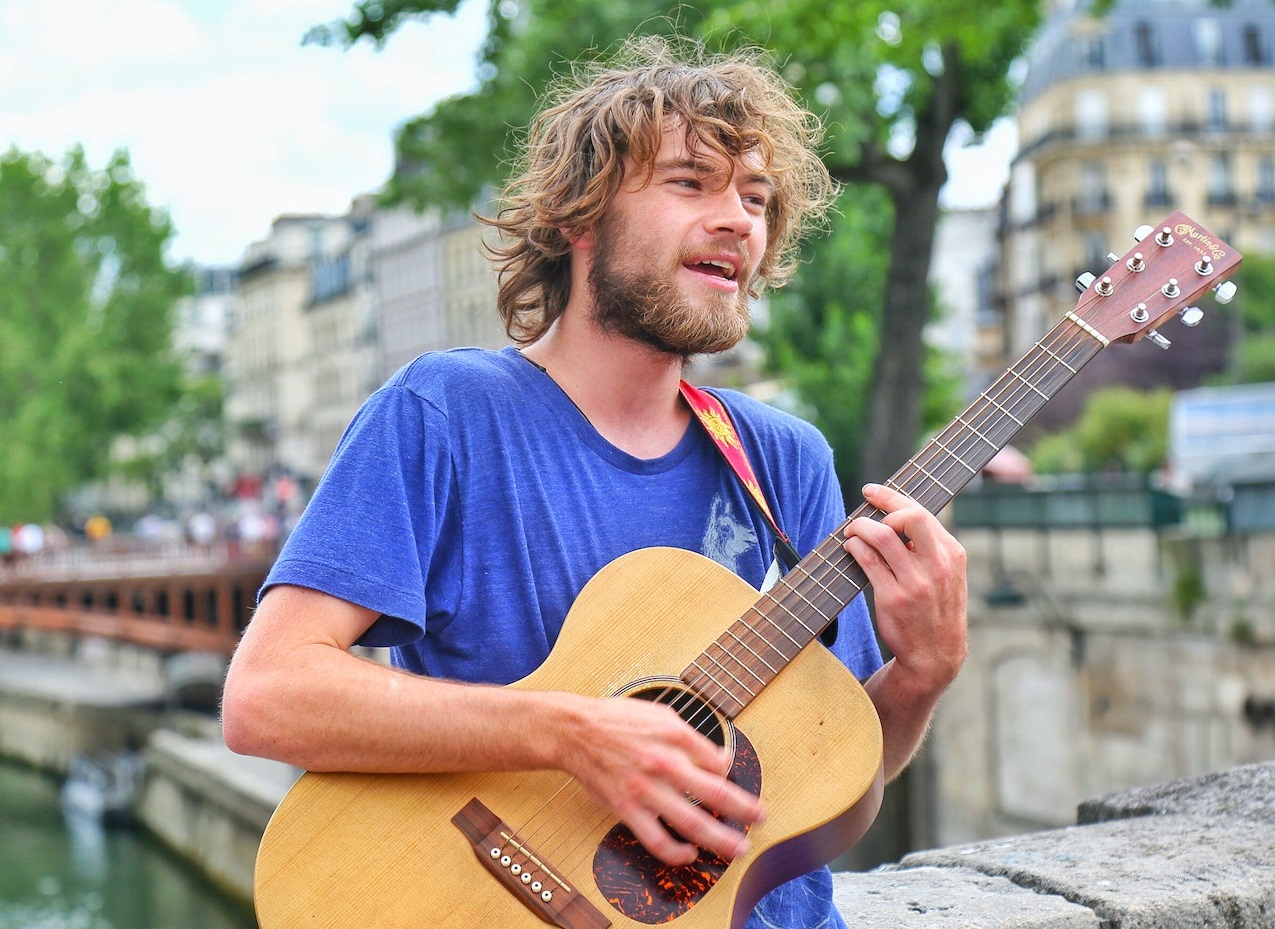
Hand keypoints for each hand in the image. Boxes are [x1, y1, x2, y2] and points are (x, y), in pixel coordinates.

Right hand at [556, 693, 763, 865]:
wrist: (576, 732)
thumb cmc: (618, 720)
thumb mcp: (662, 714)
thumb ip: (692, 738)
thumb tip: (720, 759)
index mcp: (675, 737)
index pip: (717, 763)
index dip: (731, 777)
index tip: (736, 787)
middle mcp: (665, 764)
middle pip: (715, 795)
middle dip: (744, 811)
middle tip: (760, 819)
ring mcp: (647, 790)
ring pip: (692, 824)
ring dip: (721, 839)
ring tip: (738, 849)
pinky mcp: (628, 810)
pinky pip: (657, 841)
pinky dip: (677, 853)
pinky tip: (690, 853)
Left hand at [843, 483, 967, 697]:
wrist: (935, 655)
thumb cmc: (935, 609)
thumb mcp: (947, 575)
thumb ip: (929, 546)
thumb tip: (895, 515)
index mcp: (952, 554)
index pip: (922, 513)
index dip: (892, 498)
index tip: (873, 491)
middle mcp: (937, 565)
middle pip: (909, 516)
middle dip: (882, 507)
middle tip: (865, 514)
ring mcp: (916, 583)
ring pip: (882, 536)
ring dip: (859, 528)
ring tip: (851, 532)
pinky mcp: (894, 598)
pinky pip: (868, 561)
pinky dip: (854, 548)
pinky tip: (851, 548)